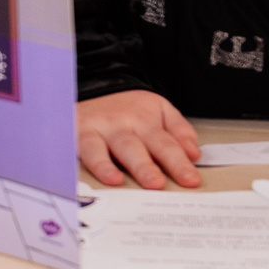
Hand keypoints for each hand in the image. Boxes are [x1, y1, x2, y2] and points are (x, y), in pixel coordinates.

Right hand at [78, 90, 200, 188]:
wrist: (96, 84)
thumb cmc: (130, 107)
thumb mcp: (160, 110)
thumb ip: (179, 131)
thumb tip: (193, 154)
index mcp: (145, 121)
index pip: (165, 144)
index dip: (178, 164)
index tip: (190, 181)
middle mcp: (120, 126)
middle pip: (133, 147)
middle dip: (144, 166)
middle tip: (156, 184)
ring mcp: (96, 130)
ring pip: (100, 148)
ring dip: (106, 165)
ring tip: (116, 180)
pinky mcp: (76, 135)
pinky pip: (78, 149)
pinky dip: (81, 161)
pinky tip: (84, 173)